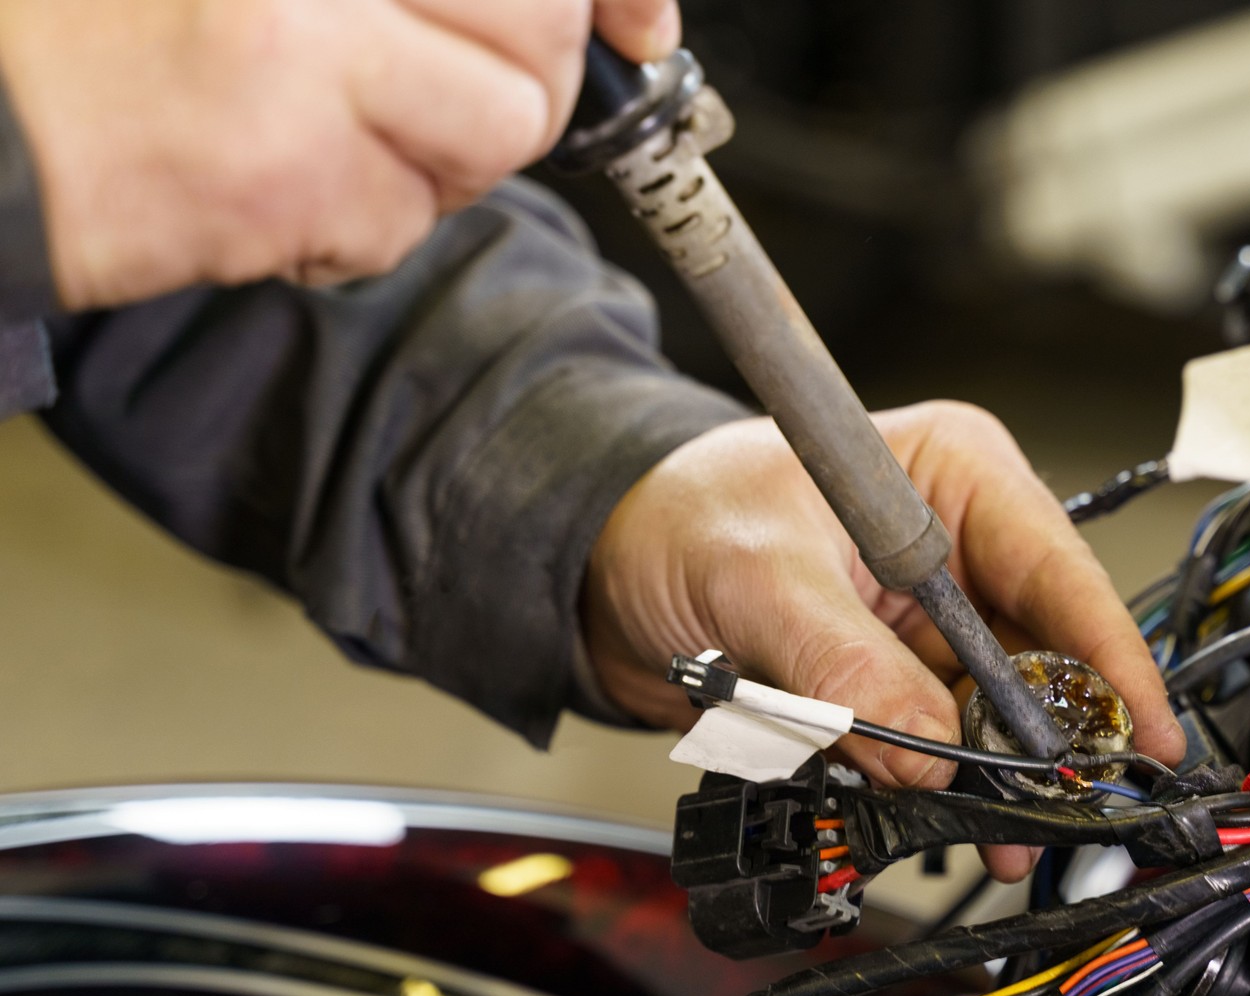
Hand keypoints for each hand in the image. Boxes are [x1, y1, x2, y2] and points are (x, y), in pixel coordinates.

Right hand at [0, 0, 679, 309]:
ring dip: (452, 156)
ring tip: (357, 136)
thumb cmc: (114, 28)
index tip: (635, 21)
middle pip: (539, 29)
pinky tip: (283, 182)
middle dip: (527, 80)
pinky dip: (366, 221)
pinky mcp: (285, 175)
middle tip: (448, 90)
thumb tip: (602, 11)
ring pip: (500, 130)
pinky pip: (409, 217)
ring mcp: (303, 63)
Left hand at [584, 401, 1186, 880]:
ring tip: (1000, 835)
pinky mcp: (889, 679)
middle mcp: (956, 548)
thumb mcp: (757, 574)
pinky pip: (933, 743)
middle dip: (1049, 739)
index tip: (1147, 733)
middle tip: (1065, 808)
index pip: (1061, 572)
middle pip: (1041, 656)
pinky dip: (932, 782)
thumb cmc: (671, 512)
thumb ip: (844, 663)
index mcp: (953, 477)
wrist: (595, 569)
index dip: (1112, 659)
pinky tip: (937, 815)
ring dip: (989, 776)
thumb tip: (928, 747)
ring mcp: (926, 621)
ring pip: (991, 713)